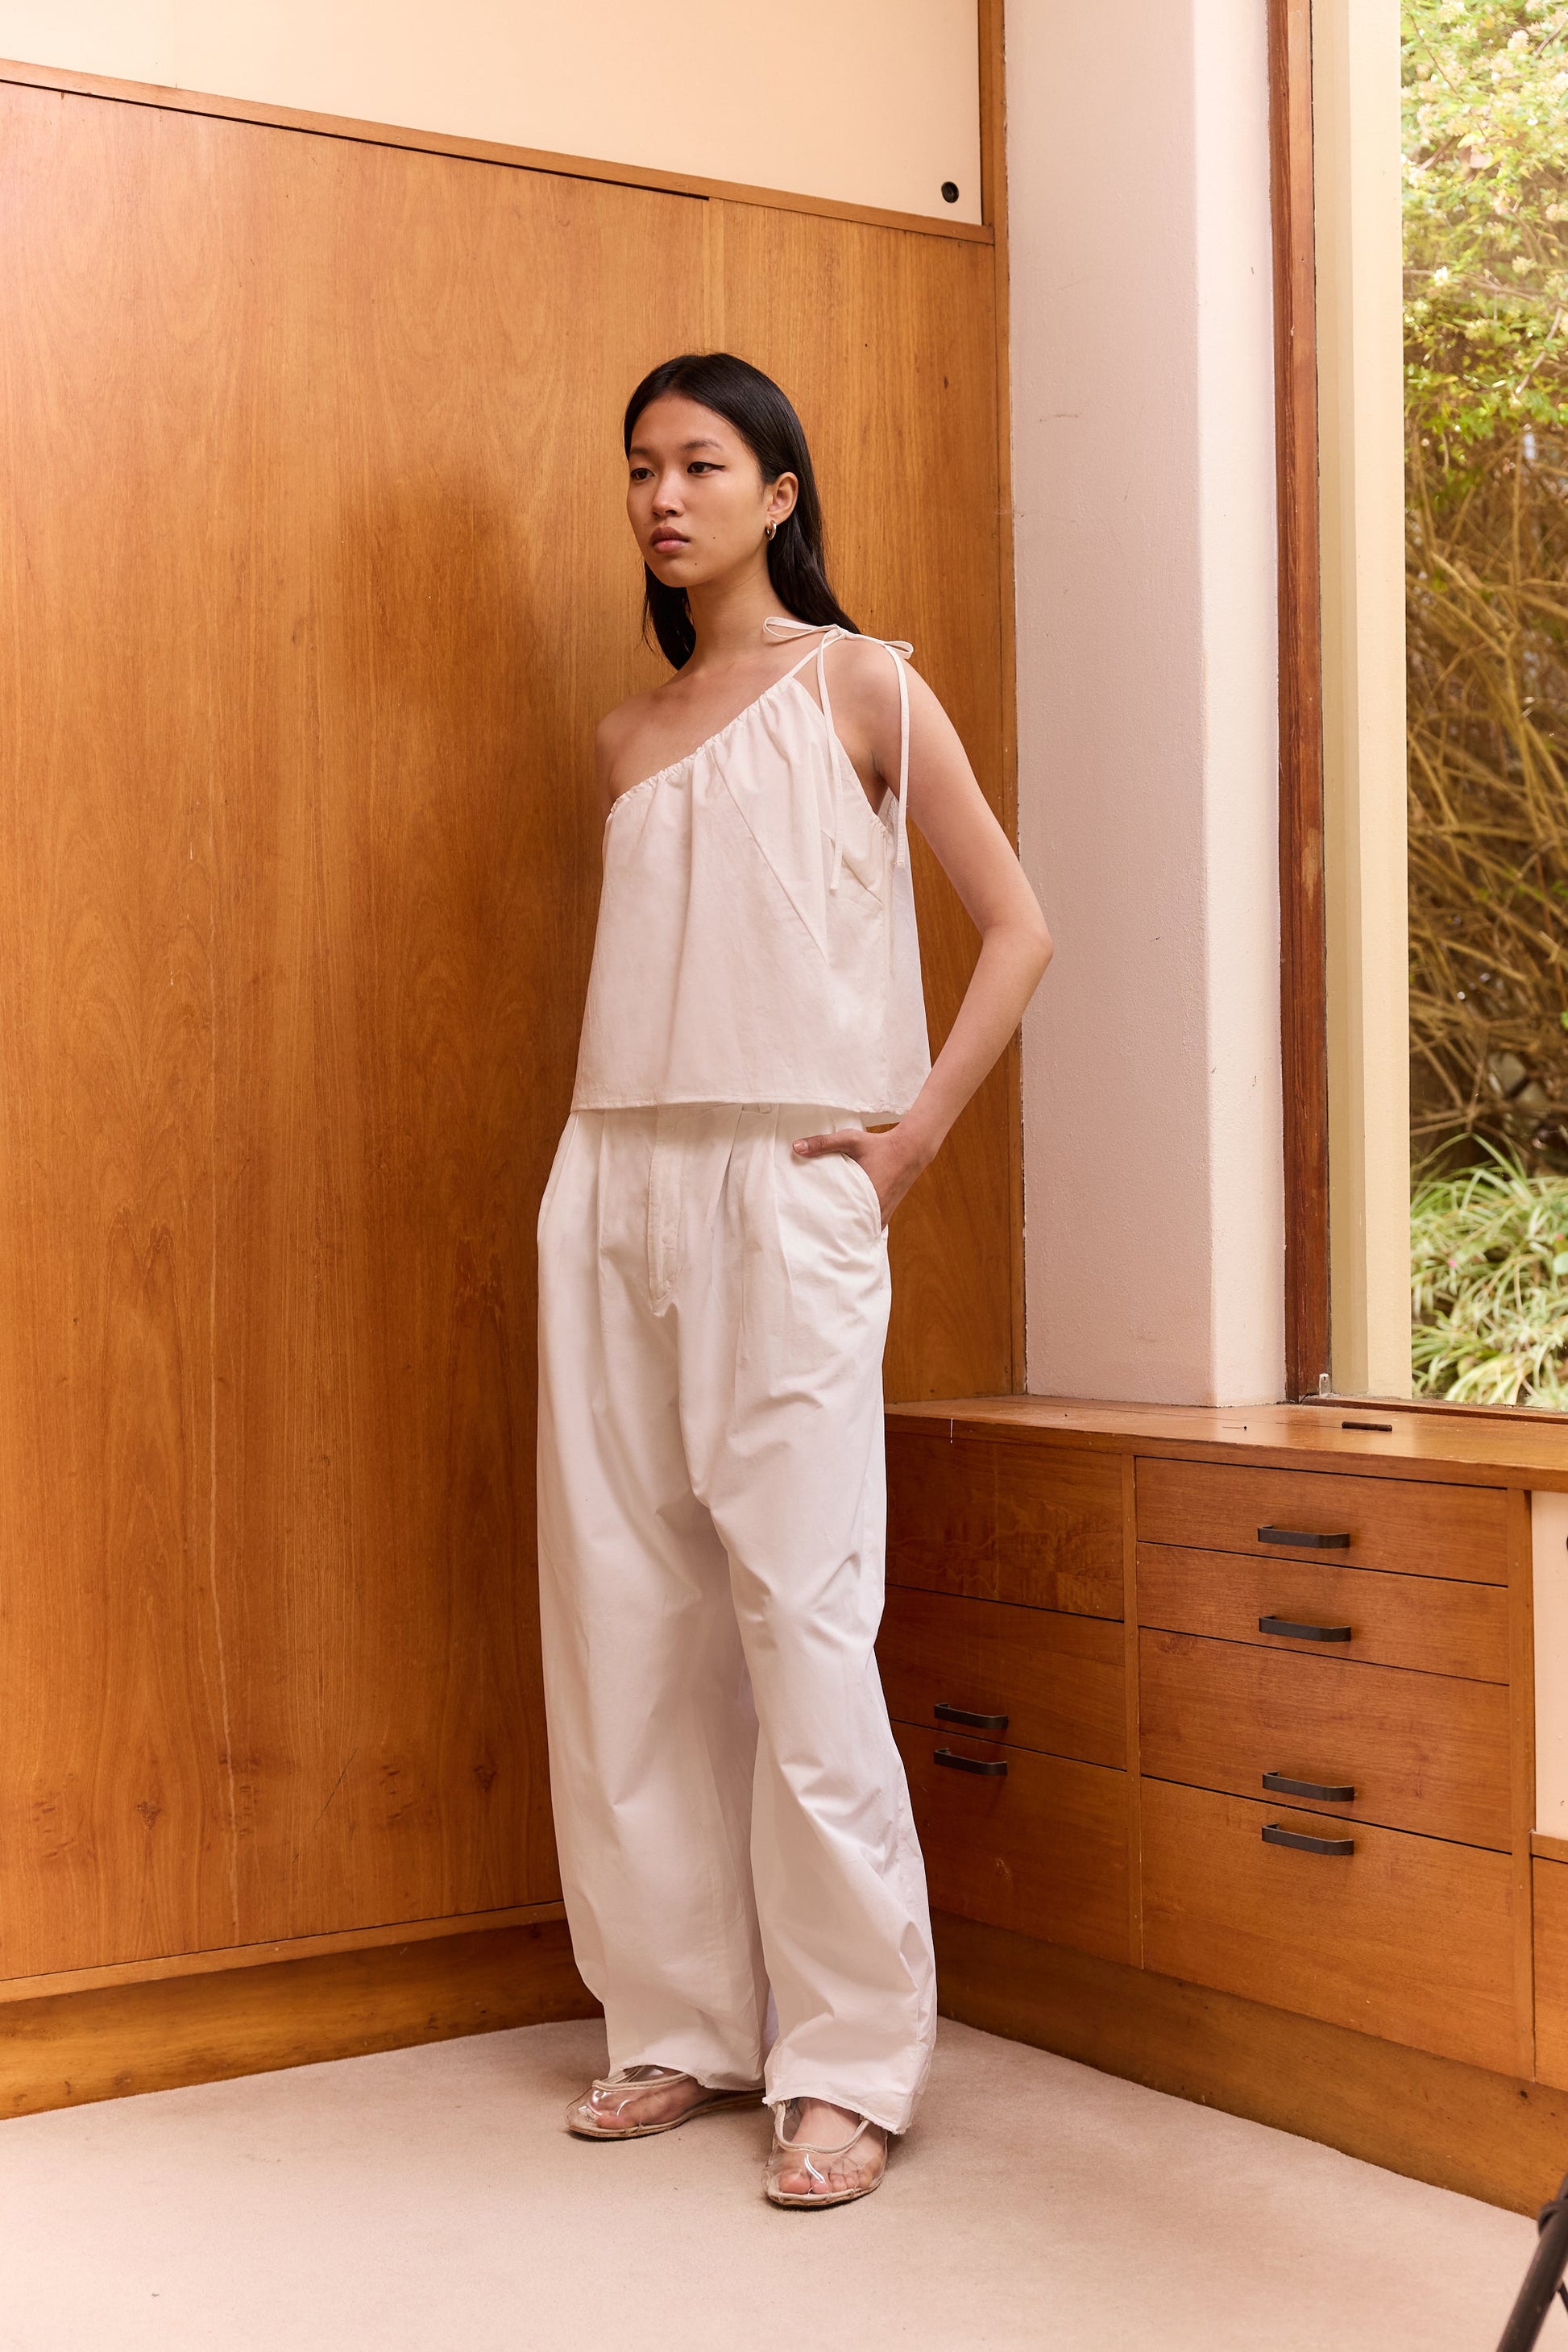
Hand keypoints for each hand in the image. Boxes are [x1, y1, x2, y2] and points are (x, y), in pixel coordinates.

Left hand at [790, 1122, 930, 1224]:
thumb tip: (796, 1147)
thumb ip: (823, 1143)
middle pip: (850, 1228)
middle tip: (813, 1233)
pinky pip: (869, 1226)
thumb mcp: (850, 1139)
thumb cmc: (878, 1145)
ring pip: (860, 1229)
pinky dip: (858, 1226)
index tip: (810, 1229)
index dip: (825, 1226)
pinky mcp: (886, 1213)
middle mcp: (875, 1209)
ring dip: (847, 1230)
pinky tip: (845, 1227)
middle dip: (833, 1231)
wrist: (910, 1150)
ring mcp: (882, 1214)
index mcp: (865, 1195)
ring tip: (827, 1233)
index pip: (841, 1220)